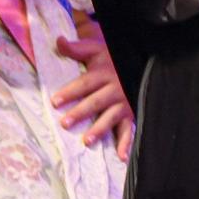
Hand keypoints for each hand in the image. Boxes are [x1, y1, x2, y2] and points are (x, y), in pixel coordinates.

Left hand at [52, 33, 134, 159]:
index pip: (85, 84)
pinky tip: (121, 156)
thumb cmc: (114, 57)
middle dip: (81, 112)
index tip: (55, 101)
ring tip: (87, 140)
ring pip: (111, 117)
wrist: (143, 60)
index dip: (70, 92)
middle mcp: (115, 89)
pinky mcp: (132, 113)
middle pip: (96, 102)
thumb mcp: (96, 48)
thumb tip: (58, 41)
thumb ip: (77, 48)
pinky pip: (129, 129)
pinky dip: (126, 143)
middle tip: (65, 123)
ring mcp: (124, 103)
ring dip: (100, 129)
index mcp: (103, 73)